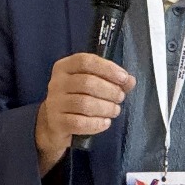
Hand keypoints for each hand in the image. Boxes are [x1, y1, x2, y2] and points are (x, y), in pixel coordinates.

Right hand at [35, 53, 135, 173]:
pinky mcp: (56, 122)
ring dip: (106, 108)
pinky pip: (80, 123)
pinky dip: (97, 124)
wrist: (55, 123)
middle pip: (87, 83)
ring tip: (114, 110)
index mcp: (64, 67)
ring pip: (84, 104)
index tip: (123, 78)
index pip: (85, 61)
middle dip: (110, 91)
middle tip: (120, 98)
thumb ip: (112, 81)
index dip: (107, 68)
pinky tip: (105, 123)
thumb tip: (130, 80)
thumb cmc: (77, 99)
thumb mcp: (93, 85)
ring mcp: (54, 103)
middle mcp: (56, 83)